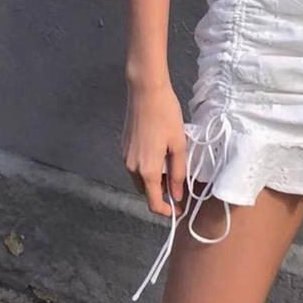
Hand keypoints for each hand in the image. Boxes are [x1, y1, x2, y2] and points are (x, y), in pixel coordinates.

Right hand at [120, 79, 186, 217]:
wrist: (145, 91)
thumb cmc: (166, 115)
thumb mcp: (178, 144)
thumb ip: (178, 172)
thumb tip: (178, 194)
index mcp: (146, 169)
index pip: (153, 201)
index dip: (166, 210)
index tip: (178, 210)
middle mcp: (131, 167)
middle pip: (145, 191)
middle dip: (160, 193)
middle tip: (178, 185)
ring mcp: (125, 156)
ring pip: (140, 178)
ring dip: (153, 180)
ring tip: (171, 168)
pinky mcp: (123, 146)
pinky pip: (135, 166)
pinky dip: (147, 168)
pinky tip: (159, 155)